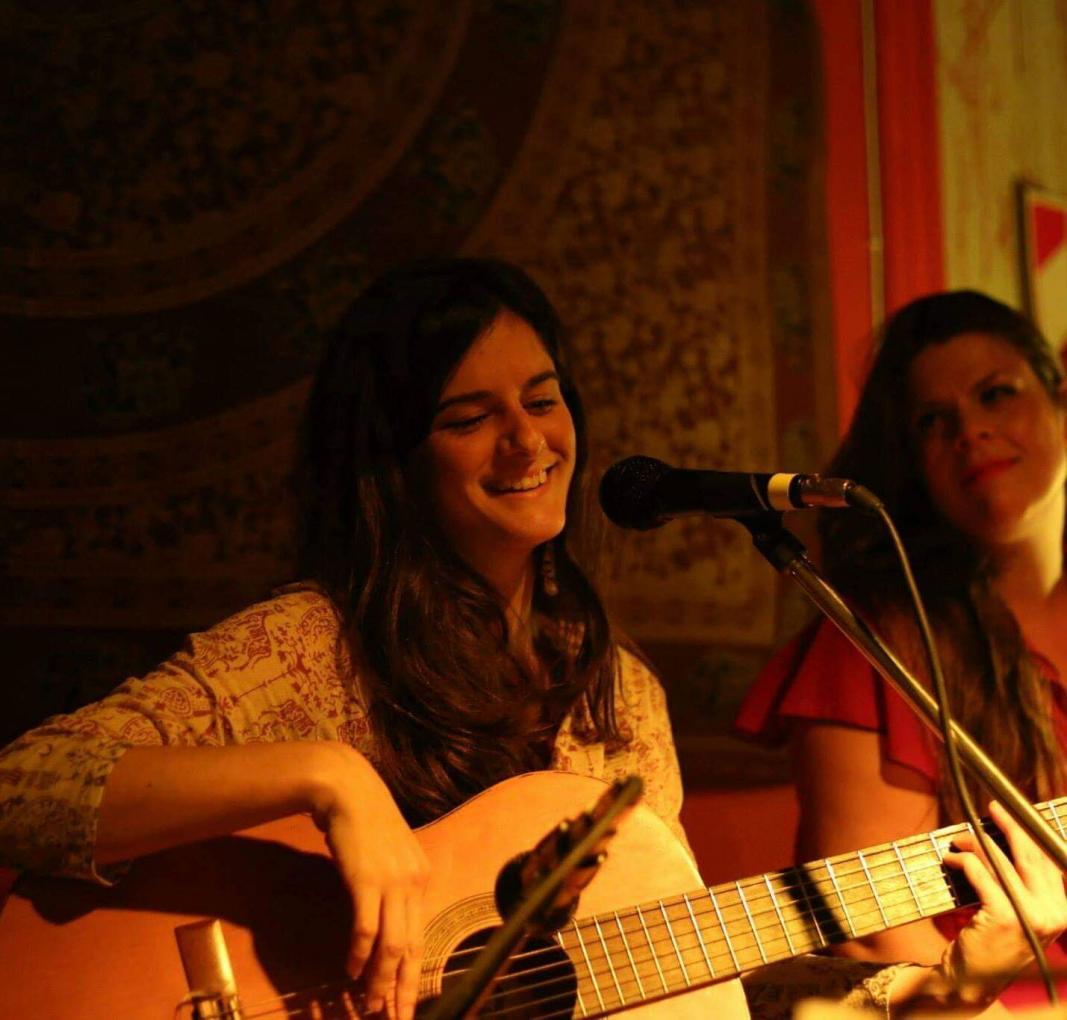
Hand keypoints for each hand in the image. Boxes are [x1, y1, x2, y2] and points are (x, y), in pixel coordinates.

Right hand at [314, 746, 429, 1019]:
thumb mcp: (389, 856)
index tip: (406, 1006)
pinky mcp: (367, 879)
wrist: (348, 789)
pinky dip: (359, 954)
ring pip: (392, 945)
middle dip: (401, 990)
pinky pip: (366, 927)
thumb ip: (392, 887)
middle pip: (412, 948)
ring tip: (369, 1007)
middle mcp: (414, 882)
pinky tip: (350, 972)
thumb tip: (386, 923)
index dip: (413, 977)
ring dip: (379, 980)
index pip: (421, 938)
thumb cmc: (364, 821)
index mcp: (421, 878)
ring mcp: (393, 881)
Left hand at [940, 800, 1066, 1005]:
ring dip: (975, 842)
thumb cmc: (995, 941)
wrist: (975, 979)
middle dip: (1010, 826)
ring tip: (959, 840)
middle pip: (1031, 855)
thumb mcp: (1022, 913)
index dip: (1032, 834)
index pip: (1050, 861)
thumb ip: (1027, 884)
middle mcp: (1055, 914)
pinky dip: (962, 860)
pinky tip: (951, 860)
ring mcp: (1031, 916)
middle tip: (993, 808)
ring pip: (1001, 860)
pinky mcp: (1003, 916)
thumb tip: (1013, 840)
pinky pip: (979, 873)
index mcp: (1063, 911)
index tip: (1016, 812)